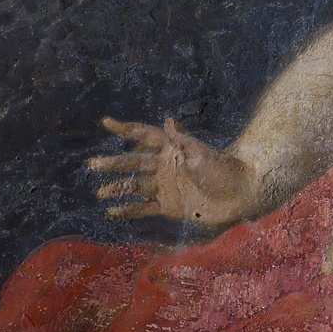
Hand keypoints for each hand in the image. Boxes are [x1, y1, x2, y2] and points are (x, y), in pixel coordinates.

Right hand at [89, 117, 255, 226]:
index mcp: (172, 149)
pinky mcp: (168, 206)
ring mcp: (165, 186)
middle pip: (134, 162)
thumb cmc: (223, 169)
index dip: (125, 128)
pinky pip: (143, 207)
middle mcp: (164, 166)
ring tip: (99, 192)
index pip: (144, 135)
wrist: (239, 195)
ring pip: (135, 186)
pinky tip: (112, 212)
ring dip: (117, 187)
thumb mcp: (202, 154)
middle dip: (114, 162)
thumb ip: (182, 141)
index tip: (106, 122)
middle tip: (93, 164)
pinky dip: (128, 210)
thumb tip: (167, 120)